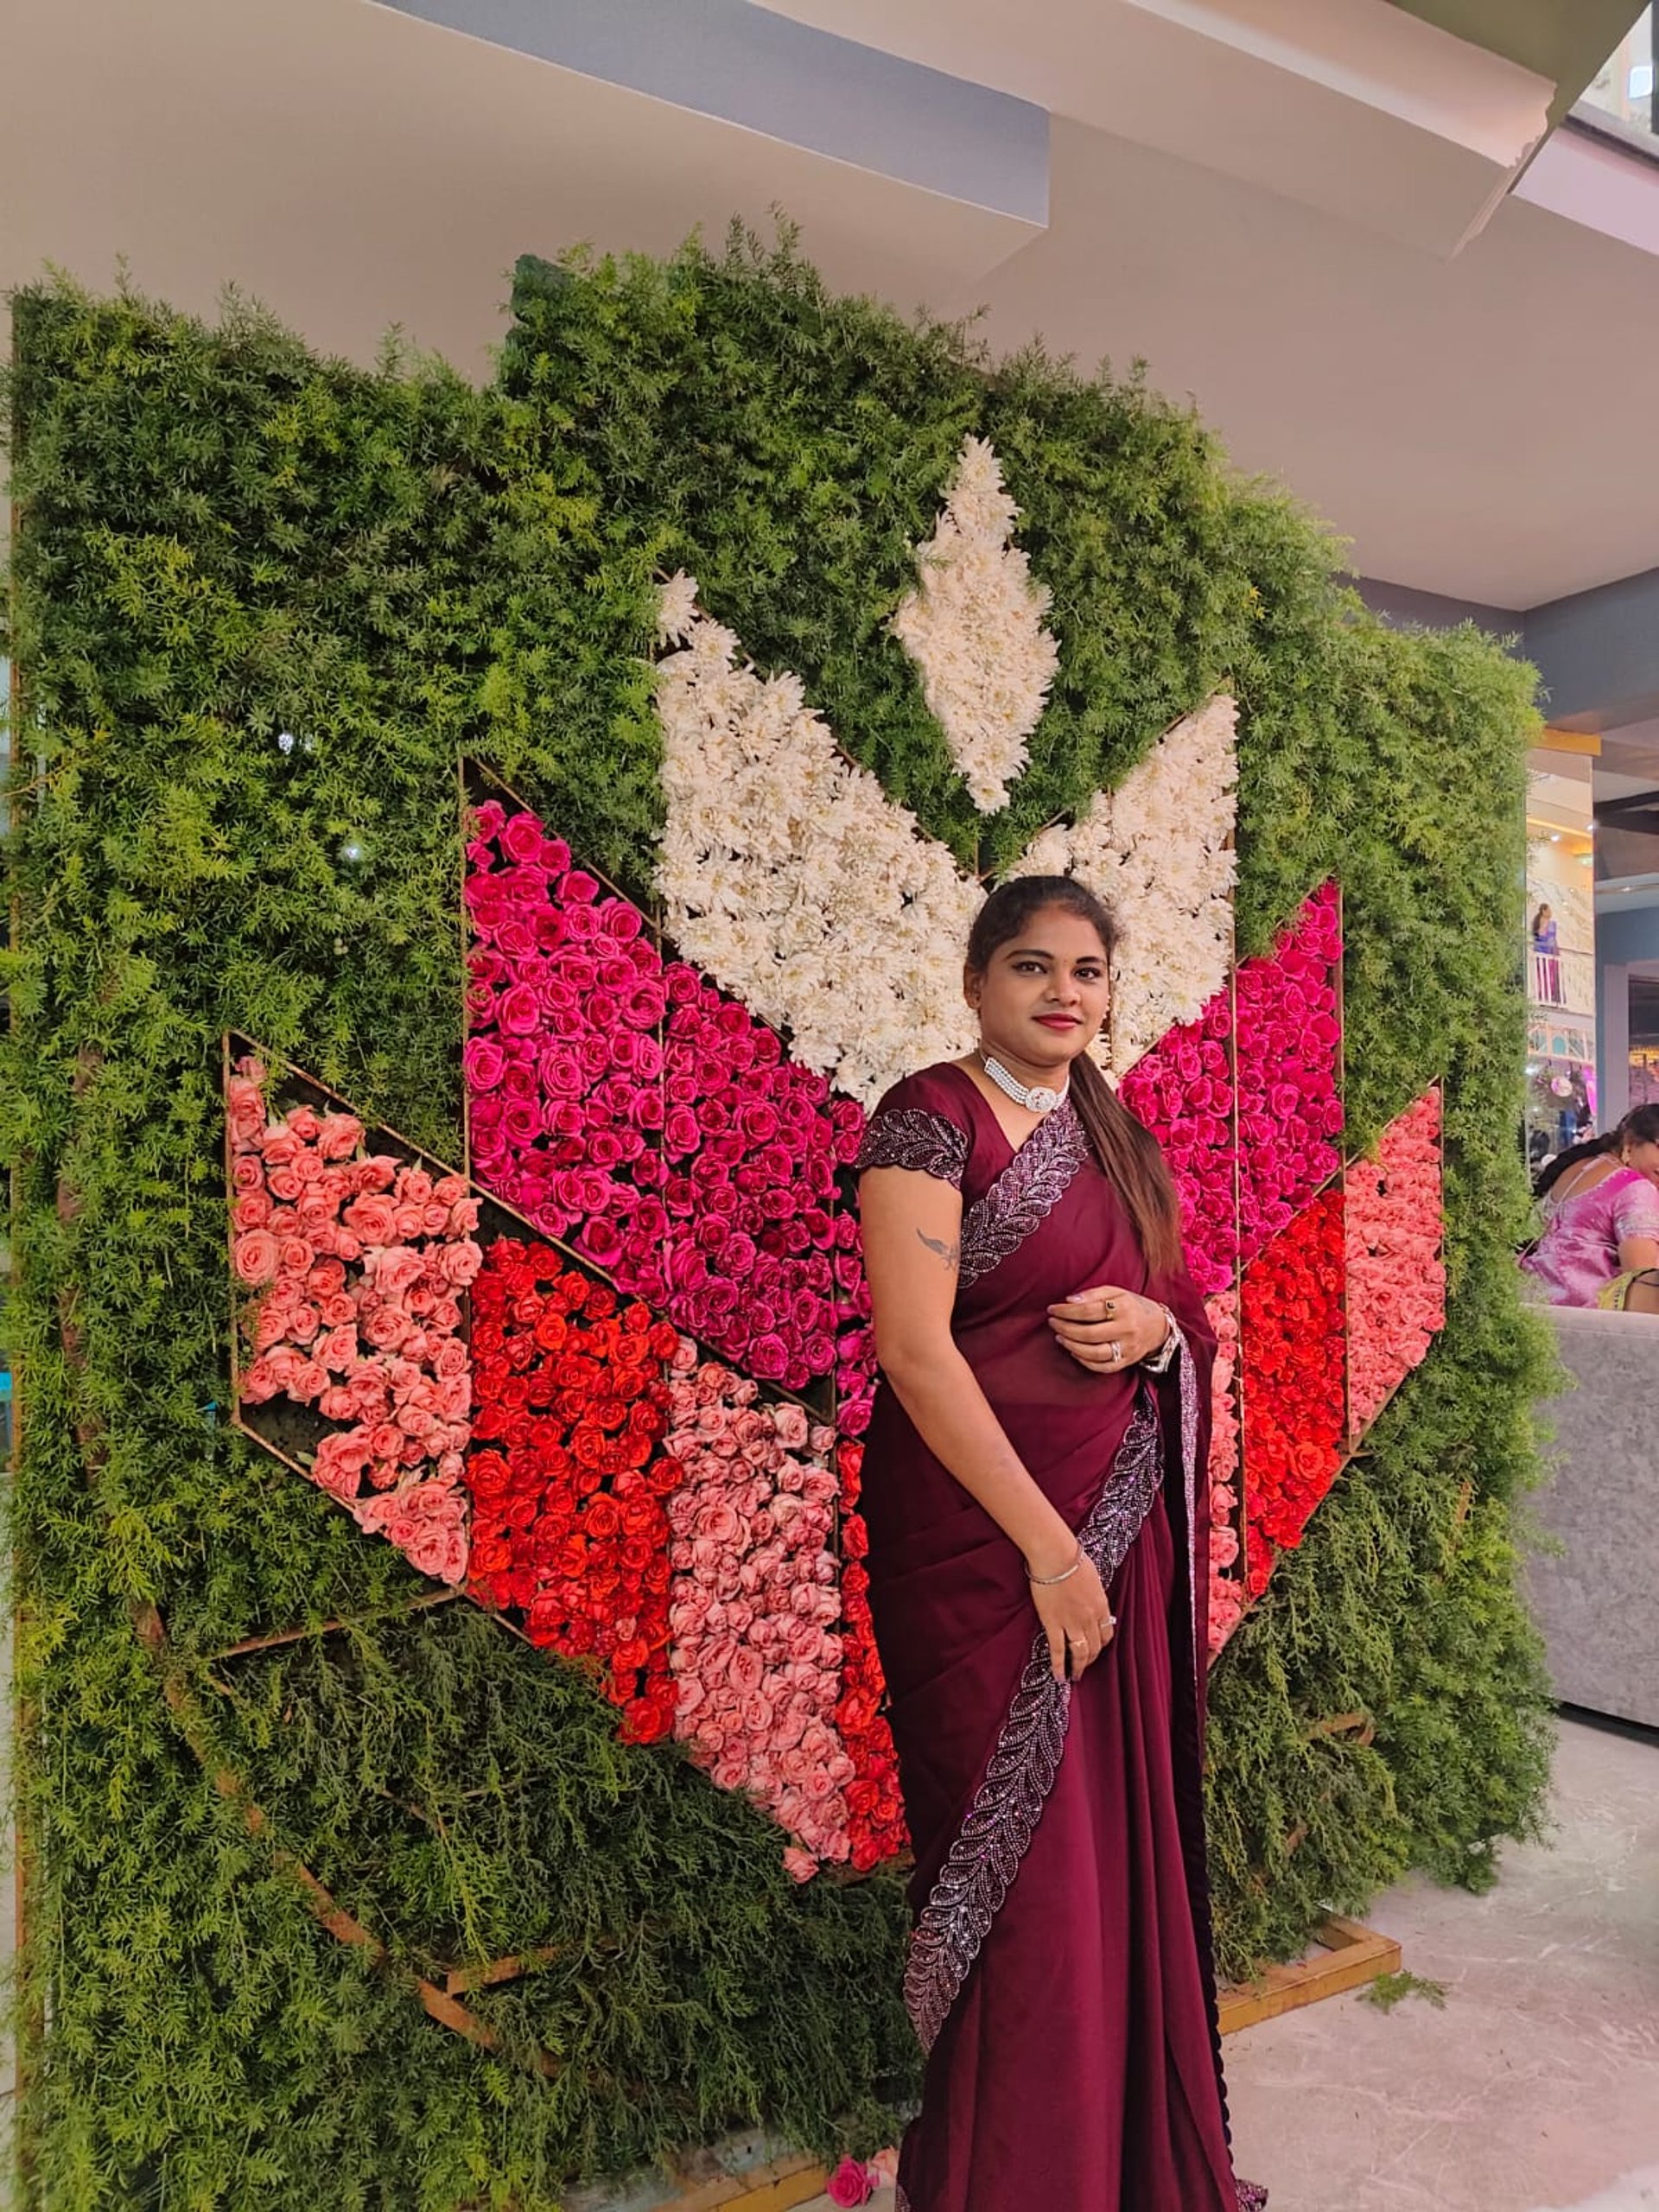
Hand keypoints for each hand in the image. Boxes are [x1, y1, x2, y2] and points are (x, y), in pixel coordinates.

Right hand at [1026, 1547, 1115, 1682]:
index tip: (1096, 1649)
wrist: (1055, 1555)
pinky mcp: (1053, 1624)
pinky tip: (1059, 1676)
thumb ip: (1093, 1593)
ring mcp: (1072, 1623)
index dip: (1101, 1645)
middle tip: (1084, 1667)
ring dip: (1079, 1667)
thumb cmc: (1072, 1559)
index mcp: (1101, 1605)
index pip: (1106, 1633)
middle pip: (1095, 1647)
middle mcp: (1090, 1618)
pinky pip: (1058, 1650)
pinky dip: (1059, 1666)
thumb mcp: (1092, 1577)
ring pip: (1080, 1653)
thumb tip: (1091, 1598)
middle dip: (1091, 1660)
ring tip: (1075, 1676)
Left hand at [1047, 1285, 1168, 1373]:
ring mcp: (1127, 1348)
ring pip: (1094, 1353)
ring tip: (1059, 1338)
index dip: (1066, 1311)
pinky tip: (1074, 1351)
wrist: (1158, 1327)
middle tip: (1053, 1323)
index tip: (1052, 1309)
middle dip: (1065, 1328)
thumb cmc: (1132, 1306)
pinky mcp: (1127, 1362)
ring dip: (1071, 1346)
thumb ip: (1093, 1294)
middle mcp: (1127, 1329)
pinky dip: (1085, 1361)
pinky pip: (1102, 1367)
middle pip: (1088, 1333)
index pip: (1088, 1310)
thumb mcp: (1116, 1292)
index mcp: (1123, 1308)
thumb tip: (1069, 1301)